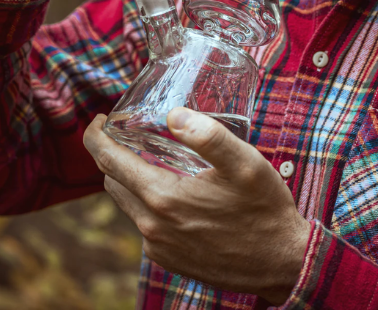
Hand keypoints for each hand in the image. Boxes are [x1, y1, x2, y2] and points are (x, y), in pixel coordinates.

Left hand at [83, 108, 310, 304]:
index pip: (109, 161)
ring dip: (134, 181)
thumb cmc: (265, 210)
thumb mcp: (245, 163)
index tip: (98, 120)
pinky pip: (146, 225)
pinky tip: (176, 194)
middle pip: (114, 182)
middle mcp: (152, 226)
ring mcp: (158, 247)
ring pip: (129, 204)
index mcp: (162, 198)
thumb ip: (209, 136)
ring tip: (154, 159)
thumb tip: (173, 114)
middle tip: (130, 135)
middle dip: (114, 156)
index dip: (96, 136)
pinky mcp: (168, 260)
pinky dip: (150, 205)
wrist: (282, 263)